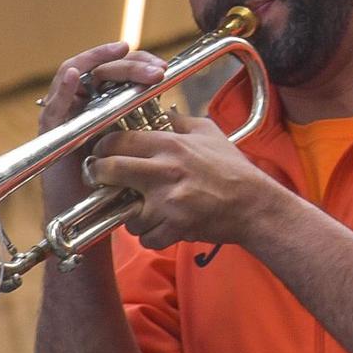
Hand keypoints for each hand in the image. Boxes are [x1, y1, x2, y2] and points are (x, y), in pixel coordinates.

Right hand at [38, 43, 166, 213]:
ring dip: (99, 62)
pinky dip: (61, 88)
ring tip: (122, 55)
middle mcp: (83, 104)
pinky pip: (54, 106)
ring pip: (76, 75)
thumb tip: (173, 109)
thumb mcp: (138, 145)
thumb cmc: (117, 179)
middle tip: (155, 69)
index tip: (163, 67)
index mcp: (104, 104)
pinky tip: (73, 75)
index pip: (119, 71)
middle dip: (128, 63)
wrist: (91, 212)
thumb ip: (147, 125)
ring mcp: (65, 114)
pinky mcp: (51, 132)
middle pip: (101, 69)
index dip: (139, 63)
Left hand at [87, 113, 279, 251]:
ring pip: (125, 213)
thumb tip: (163, 115)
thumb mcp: (211, 134)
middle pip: (108, 170)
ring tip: (149, 211)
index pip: (119, 141)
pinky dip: (153, 235)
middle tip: (103, 179)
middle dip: (98, 175)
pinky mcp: (174, 226)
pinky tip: (166, 226)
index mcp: (172, 145)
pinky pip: (145, 237)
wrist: (254, 204)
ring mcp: (167, 201)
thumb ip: (182, 123)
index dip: (104, 147)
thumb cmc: (233, 170)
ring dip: (132, 215)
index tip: (102, 153)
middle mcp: (165, 171)